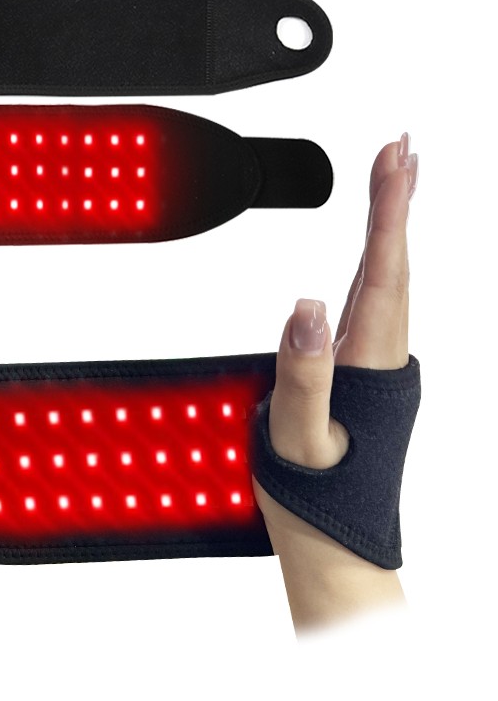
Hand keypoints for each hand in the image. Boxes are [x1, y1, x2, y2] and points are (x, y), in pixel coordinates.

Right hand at [253, 133, 417, 632]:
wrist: (340, 552)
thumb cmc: (320, 502)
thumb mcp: (298, 442)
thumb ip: (303, 375)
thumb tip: (306, 305)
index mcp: (372, 368)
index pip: (383, 274)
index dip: (390, 211)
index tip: (394, 158)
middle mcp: (386, 363)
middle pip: (398, 267)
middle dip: (400, 203)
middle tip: (402, 148)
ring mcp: (381, 371)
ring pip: (393, 283)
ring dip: (395, 228)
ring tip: (396, 183)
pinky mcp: (366, 379)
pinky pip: (379, 305)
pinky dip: (381, 264)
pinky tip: (375, 258)